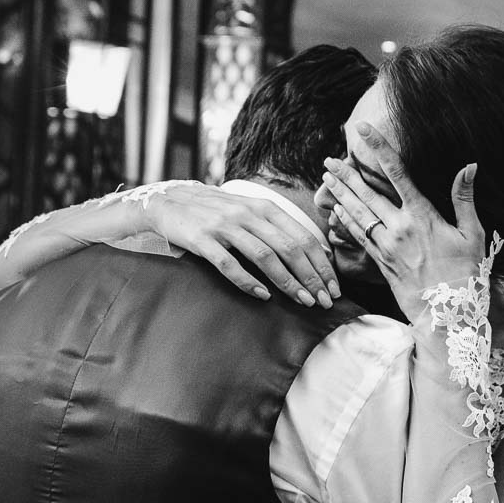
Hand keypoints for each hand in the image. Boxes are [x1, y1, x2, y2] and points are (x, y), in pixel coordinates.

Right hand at [138, 183, 338, 305]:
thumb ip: (278, 228)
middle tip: (324, 301)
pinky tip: (263, 296)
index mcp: (265, 208)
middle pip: (290, 248)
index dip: (321, 265)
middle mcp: (248, 214)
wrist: (170, 202)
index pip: (303, 238)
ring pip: (265, 256)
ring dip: (288, 282)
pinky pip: (229, 264)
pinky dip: (248, 281)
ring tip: (303, 301)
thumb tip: (315, 253)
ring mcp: (225, 226)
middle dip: (311, 277)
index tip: (333, 288)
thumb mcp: (250, 211)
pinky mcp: (203, 240)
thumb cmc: (217, 211)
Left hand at [320, 123, 485, 322]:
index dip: (378, 148)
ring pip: (357, 213)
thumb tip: (470, 165)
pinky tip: (336, 209)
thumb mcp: (472, 234)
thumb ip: (464, 198)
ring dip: (340, 194)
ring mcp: (386, 246)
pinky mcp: (380, 262)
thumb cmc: (466, 273)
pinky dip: (345, 220)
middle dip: (346, 174)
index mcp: (421, 216)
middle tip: (329, 159)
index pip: (396, 173)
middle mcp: (398, 228)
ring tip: (327, 177)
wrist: (448, 316)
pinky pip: (357, 236)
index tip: (362, 130)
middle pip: (366, 193)